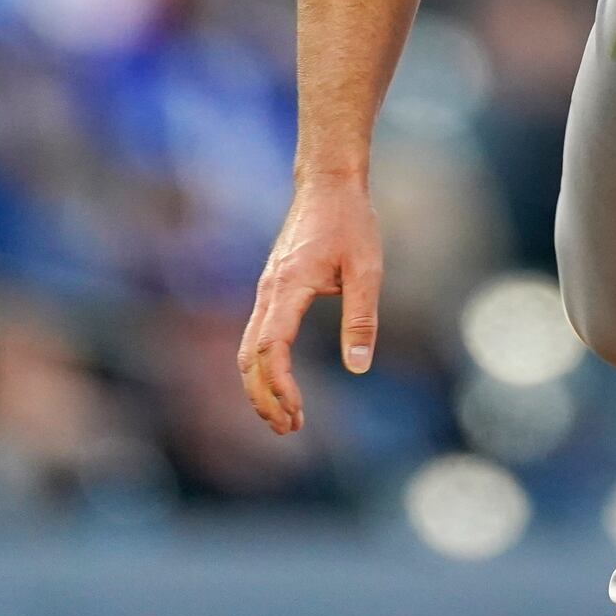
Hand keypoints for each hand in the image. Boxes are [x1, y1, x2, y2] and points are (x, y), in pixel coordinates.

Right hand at [239, 176, 380, 434]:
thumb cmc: (351, 223)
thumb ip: (362, 317)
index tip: (297, 412)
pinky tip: (281, 382)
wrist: (328, 185)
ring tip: (284, 417)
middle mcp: (269, 291)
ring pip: (248, 349)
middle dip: (263, 398)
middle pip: (250, 357)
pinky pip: (257, 336)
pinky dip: (262, 366)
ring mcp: (266, 289)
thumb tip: (358, 367)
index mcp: (289, 287)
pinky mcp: (272, 288)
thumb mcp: (367, 270)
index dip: (279, 386)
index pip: (272, 348)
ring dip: (260, 386)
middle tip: (287, 430)